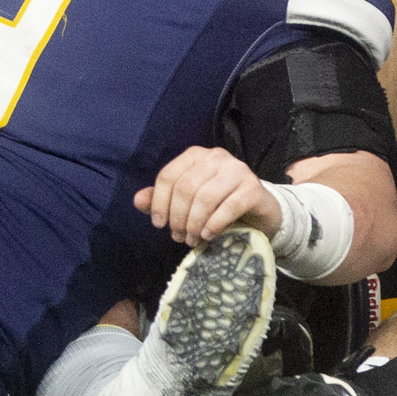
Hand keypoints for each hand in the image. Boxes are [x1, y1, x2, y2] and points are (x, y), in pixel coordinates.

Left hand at [135, 144, 276, 246]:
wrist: (258, 211)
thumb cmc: (218, 204)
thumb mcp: (187, 202)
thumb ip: (161, 200)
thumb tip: (138, 200)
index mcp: (195, 156)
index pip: (168, 176)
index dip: (159, 203)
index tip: (159, 225)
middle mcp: (216, 157)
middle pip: (186, 187)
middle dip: (179, 217)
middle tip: (179, 237)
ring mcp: (237, 169)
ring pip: (205, 197)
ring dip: (195, 223)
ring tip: (193, 239)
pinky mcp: (253, 187)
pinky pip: (229, 206)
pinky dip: (215, 224)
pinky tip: (209, 235)